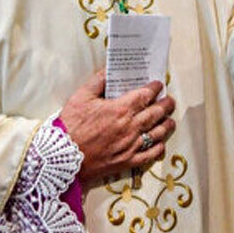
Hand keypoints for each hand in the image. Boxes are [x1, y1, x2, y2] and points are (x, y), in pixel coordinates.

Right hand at [60, 70, 176, 181]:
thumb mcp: (81, 97)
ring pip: (157, 134)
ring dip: (166, 125)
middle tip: (170, 101)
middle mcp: (130, 127)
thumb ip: (97, 81)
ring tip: (170, 120)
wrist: (62, 157)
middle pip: (156, 113)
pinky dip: (158, 149)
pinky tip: (160, 145)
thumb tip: (109, 70)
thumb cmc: (70, 126)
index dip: (154, 89)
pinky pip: (149, 156)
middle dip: (165, 105)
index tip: (158, 85)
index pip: (145, 95)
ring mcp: (130, 146)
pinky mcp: (127, 161)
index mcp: (120, 109)